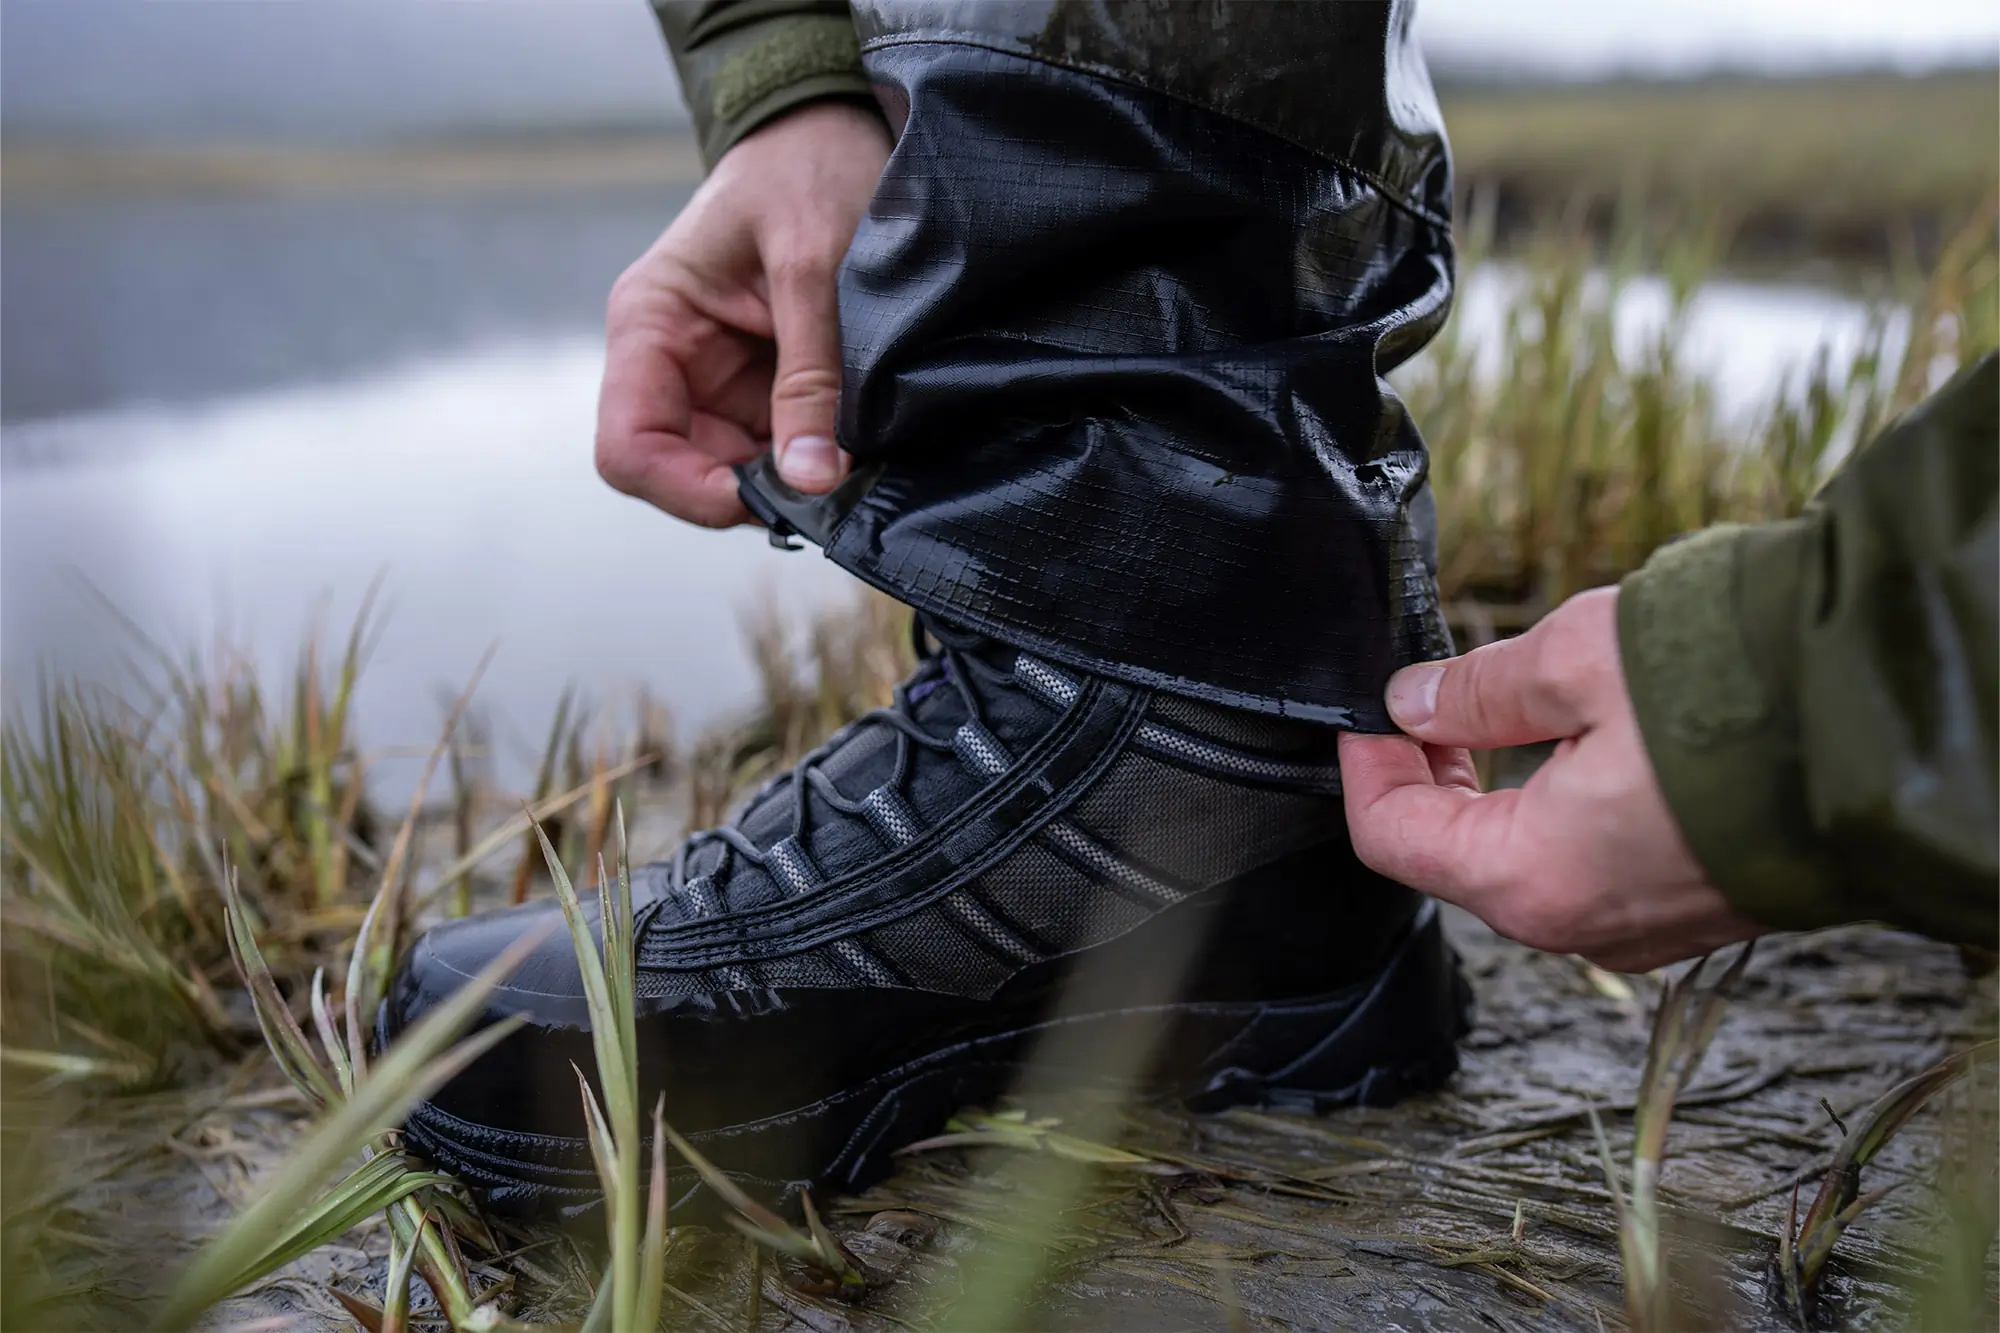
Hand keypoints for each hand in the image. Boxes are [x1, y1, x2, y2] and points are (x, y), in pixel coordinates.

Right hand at [596, 103, 890, 526]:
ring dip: (789, 480)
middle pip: (682, 474)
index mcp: (649, 325)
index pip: (628, 448)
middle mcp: (669, 363)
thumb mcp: (814, 265)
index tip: (767, 498)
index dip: (688, 491)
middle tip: (831, 486)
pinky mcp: (762, 387)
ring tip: (852, 460)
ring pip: (735, 473)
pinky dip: (812, 458)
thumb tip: (810, 478)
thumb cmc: (808, 172)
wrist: (833, 128)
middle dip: (751, 491)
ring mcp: (715, 381)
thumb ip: (810, 374)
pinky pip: (777, 449)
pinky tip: (854, 444)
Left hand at [1337, 587, 1761, 972]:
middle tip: (1423, 700)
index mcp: (1532, 878)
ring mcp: (1642, 926)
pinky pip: (1589, 868)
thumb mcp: (1572, 662)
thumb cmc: (1732, 692)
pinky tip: (1567, 745)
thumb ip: (1476, 692)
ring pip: (1522, 863)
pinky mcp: (1689, 906)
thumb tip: (1413, 702)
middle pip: (1453, 858)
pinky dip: (1554, 810)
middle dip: (1426, 776)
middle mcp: (1580, 926)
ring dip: (1490, 791)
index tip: (1366, 711)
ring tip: (1489, 710)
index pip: (1394, 840)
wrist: (1882, 723)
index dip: (1365, 769)